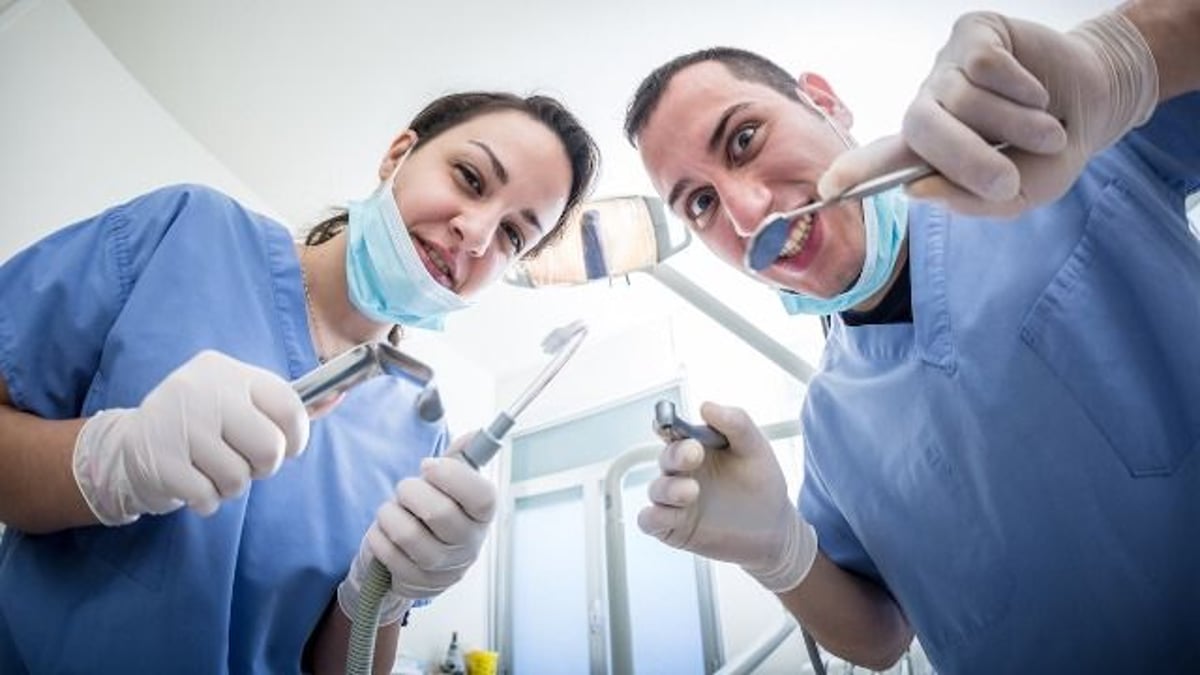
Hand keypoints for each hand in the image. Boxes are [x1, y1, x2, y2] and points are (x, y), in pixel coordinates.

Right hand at [72, 350, 309, 524]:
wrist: (127, 445)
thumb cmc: (202, 425)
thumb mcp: (238, 402)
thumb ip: (284, 405)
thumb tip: (339, 396)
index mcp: (231, 373)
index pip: (289, 406)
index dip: (297, 437)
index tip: (287, 448)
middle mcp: (206, 391)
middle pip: (269, 447)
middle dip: (264, 466)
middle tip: (245, 463)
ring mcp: (180, 424)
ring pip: (238, 478)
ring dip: (230, 486)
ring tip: (212, 471)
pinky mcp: (160, 459)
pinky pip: (208, 496)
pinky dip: (207, 501)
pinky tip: (193, 485)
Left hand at [338, 437, 495, 623]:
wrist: (418, 562)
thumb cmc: (434, 515)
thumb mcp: (450, 486)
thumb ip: (459, 458)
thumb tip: (473, 435)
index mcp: (483, 516)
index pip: (481, 496)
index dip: (452, 476)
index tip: (428, 466)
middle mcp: (469, 544)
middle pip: (439, 513)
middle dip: (411, 492)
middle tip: (405, 489)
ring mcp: (443, 568)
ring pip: (408, 534)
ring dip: (390, 513)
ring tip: (392, 510)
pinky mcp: (416, 583)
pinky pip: (387, 552)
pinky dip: (378, 535)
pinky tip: (385, 532)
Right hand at [638, 402, 816, 592]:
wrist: (772, 527)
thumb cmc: (760, 483)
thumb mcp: (755, 448)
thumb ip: (736, 423)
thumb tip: (707, 407)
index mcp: (696, 446)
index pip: (673, 430)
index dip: (666, 424)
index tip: (669, 423)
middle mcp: (682, 471)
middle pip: (666, 458)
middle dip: (676, 455)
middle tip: (694, 453)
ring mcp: (676, 499)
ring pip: (657, 489)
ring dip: (669, 488)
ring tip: (692, 490)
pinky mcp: (673, 526)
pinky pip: (651, 520)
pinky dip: (655, 517)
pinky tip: (673, 515)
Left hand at [819, 10, 1156, 216]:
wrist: (1092, 105)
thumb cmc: (1045, 155)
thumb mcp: (1020, 194)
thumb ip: (973, 200)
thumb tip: (918, 190)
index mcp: (929, 153)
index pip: (881, 162)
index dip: (855, 172)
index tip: (828, 188)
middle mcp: (930, 109)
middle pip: (923, 129)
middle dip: (965, 159)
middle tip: (1006, 181)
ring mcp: (948, 70)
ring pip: (962, 97)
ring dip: (1014, 124)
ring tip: (1043, 131)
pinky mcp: (972, 36)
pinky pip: (986, 65)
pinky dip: (1020, 87)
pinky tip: (1034, 93)